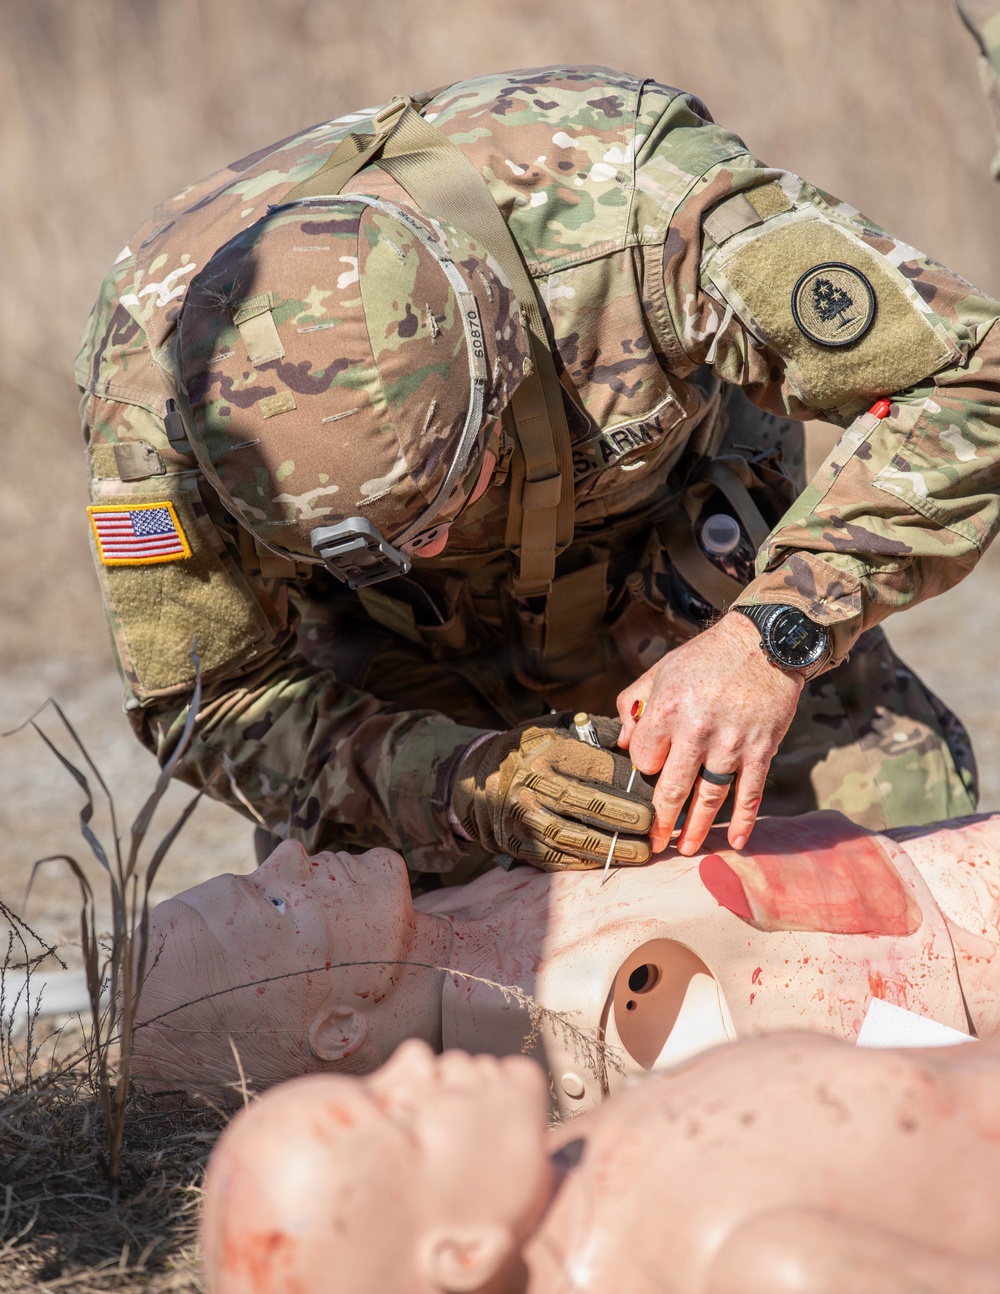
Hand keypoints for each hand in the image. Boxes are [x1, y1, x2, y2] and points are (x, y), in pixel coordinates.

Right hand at [451, 713, 654, 870]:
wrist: (475, 780)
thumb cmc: (529, 750)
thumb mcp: (555, 729)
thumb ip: (595, 732)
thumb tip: (635, 738)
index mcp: (546, 753)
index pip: (594, 768)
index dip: (627, 781)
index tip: (654, 790)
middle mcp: (531, 785)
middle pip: (584, 803)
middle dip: (623, 816)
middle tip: (653, 824)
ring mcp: (522, 817)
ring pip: (571, 836)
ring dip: (610, 847)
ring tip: (642, 853)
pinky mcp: (517, 842)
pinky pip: (556, 856)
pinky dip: (586, 861)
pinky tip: (611, 861)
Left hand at [616, 612, 802, 855]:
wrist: (764, 643)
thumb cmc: (706, 658)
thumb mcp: (660, 672)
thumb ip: (634, 706)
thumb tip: (624, 744)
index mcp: (667, 710)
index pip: (644, 759)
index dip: (642, 770)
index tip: (646, 778)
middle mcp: (697, 730)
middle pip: (672, 788)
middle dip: (660, 821)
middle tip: (653, 844)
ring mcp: (731, 743)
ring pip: (709, 798)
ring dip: (696, 828)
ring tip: (686, 848)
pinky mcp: (761, 750)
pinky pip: (750, 793)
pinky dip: (744, 821)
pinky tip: (736, 841)